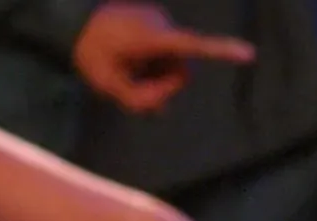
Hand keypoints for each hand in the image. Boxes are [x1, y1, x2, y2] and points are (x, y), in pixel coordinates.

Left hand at [73, 1, 254, 113]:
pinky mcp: (153, 19)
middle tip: (130, 92)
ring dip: (153, 73)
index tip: (250, 53)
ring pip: (171, 60)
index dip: (222, 51)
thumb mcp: (106, 83)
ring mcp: (158, 20)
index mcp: (150, 38)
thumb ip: (138, 100)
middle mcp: (161, 25)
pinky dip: (149, 61)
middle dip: (161, 85)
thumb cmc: (86, 50)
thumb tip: (162, 106)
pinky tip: (127, 60)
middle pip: (180, 68)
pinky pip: (162, 49)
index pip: (193, 46)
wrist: (66, 18)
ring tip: (123, 70)